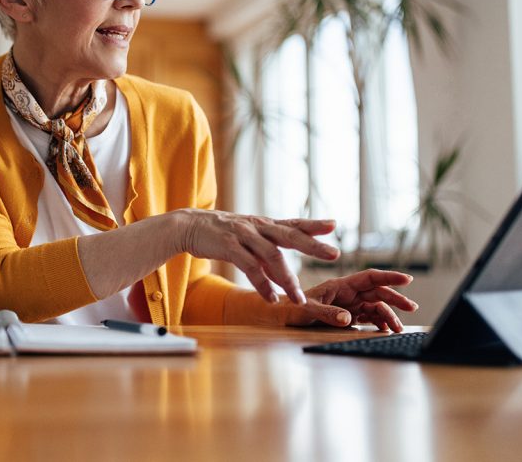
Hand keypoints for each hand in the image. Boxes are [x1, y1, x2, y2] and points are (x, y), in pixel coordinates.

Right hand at [177, 210, 339, 304]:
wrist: (188, 225)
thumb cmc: (220, 232)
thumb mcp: (246, 235)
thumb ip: (265, 249)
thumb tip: (283, 269)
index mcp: (264, 224)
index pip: (293, 223)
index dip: (313, 224)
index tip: (334, 225)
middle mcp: (257, 226)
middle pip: (290, 235)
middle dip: (313, 245)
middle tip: (334, 254)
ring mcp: (243, 235)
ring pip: (272, 256)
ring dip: (287, 279)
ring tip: (299, 298)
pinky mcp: (229, 246)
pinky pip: (250, 267)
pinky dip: (262, 284)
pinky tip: (271, 298)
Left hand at [287, 269, 417, 331]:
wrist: (285, 315)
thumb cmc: (294, 308)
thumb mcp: (309, 310)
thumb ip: (329, 313)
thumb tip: (349, 318)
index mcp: (341, 285)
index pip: (369, 277)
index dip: (389, 276)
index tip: (407, 279)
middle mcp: (348, 293)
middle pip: (377, 292)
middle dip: (395, 298)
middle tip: (412, 307)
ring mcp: (350, 304)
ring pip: (376, 306)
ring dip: (389, 315)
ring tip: (399, 328)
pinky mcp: (349, 315)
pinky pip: (369, 317)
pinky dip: (379, 322)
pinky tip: (387, 329)